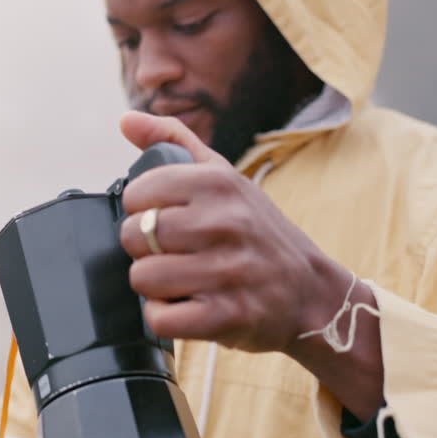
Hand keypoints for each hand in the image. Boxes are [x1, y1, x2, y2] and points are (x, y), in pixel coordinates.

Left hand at [117, 111, 386, 418]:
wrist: (310, 291)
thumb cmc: (257, 231)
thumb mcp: (224, 176)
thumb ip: (172, 141)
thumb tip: (125, 119)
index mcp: (217, 183)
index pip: (136, 194)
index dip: (142, 211)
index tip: (165, 220)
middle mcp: (223, 223)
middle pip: (133, 237)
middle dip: (144, 250)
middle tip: (174, 253)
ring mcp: (227, 271)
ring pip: (142, 278)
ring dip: (155, 286)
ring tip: (182, 280)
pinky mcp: (226, 316)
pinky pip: (160, 318)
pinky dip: (165, 317)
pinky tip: (188, 306)